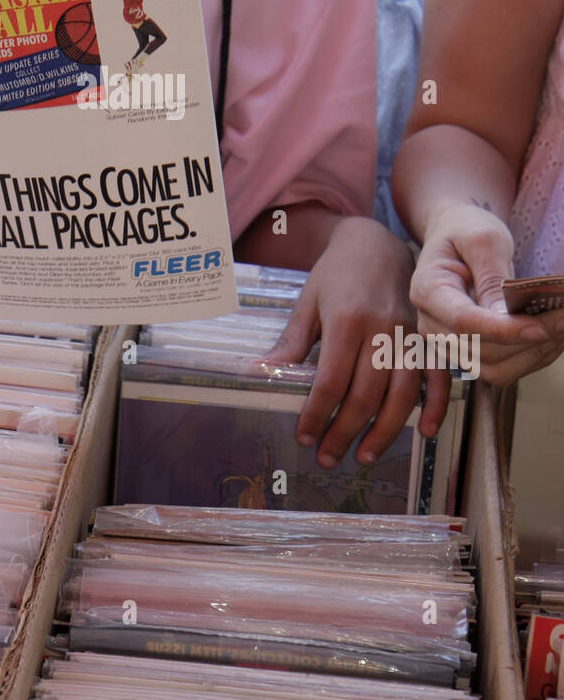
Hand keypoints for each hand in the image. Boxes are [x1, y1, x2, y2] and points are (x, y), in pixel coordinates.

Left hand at [265, 216, 450, 467]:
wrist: (375, 242)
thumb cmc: (336, 274)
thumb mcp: (308, 302)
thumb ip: (290, 342)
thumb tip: (260, 374)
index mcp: (345, 320)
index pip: (331, 381)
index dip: (317, 414)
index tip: (304, 436)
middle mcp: (381, 329)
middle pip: (365, 395)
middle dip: (344, 432)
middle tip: (327, 457)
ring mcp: (410, 334)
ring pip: (401, 394)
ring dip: (384, 431)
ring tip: (364, 455)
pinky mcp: (429, 336)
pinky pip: (438, 375)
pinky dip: (434, 405)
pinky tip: (425, 431)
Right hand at [411, 202, 563, 385]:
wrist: (453, 236)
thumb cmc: (464, 231)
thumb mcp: (482, 238)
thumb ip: (492, 276)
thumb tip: (506, 316)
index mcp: (428, 290)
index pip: (464, 322)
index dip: (503, 330)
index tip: (541, 328)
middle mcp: (431, 323)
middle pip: (481, 351)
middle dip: (527, 341)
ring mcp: (446, 342)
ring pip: (492, 369)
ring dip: (532, 355)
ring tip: (560, 328)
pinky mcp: (466, 351)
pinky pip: (499, 369)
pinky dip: (529, 358)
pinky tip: (550, 338)